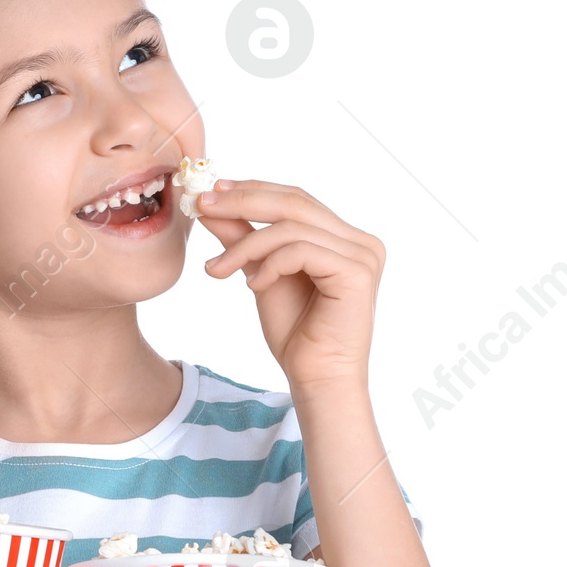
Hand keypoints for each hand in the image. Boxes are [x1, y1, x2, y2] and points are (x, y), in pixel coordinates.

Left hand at [195, 180, 383, 387]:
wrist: (315, 377)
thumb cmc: (295, 332)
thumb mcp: (260, 272)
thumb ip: (242, 238)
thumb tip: (210, 206)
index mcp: (343, 237)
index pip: (296, 198)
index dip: (253, 189)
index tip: (212, 191)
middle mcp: (360, 241)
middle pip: (295, 202)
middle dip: (243, 201)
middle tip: (203, 206)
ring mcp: (363, 255)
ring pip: (291, 227)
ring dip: (246, 245)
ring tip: (219, 269)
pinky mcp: (357, 272)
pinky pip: (300, 250)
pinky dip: (269, 264)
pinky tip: (254, 286)